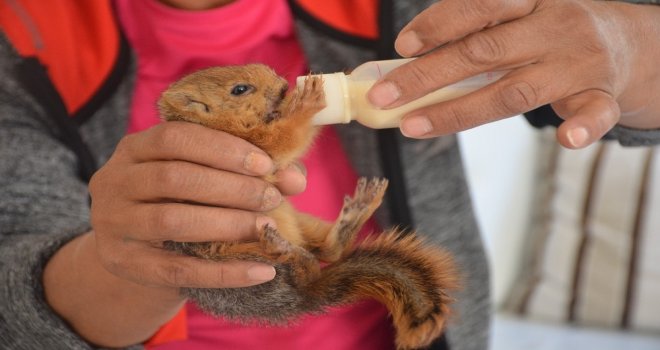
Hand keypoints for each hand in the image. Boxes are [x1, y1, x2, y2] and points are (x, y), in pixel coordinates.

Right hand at [89, 121, 304, 289]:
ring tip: (267, 228)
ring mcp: (115, 225)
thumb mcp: (203, 177)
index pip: (175, 138)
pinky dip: (225, 272)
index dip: (222, 149)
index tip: (265, 165)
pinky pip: (179, 270)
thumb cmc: (179, 202)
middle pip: (174, 178)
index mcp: (134, 148)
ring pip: (172, 221)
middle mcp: (115, 181)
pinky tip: (263, 271)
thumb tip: (295, 179)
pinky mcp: (127, 265)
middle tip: (272, 198)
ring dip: (228, 224)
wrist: (134, 254)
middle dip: (231, 188)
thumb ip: (249, 171)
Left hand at [368, 0, 659, 147]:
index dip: (440, 24)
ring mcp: (578, 63)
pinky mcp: (601, 95)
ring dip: (459, 111)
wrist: (630, 44)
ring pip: (515, 90)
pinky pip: (595, 113)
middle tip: (383, 96)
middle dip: (428, 75)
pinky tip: (565, 140)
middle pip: (484, 52)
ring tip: (412, 126)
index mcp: (531, 1)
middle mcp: (554, 27)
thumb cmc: (553, 31)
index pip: (481, 6)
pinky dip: (581, 128)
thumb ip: (475, 34)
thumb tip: (405, 65)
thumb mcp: (520, 17)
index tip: (402, 46)